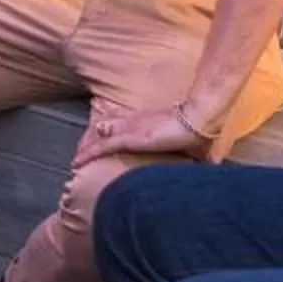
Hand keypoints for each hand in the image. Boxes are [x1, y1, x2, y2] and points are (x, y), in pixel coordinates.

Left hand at [75, 103, 219, 170]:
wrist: (200, 119)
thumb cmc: (199, 129)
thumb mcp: (190, 140)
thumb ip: (192, 149)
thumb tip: (207, 161)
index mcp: (144, 120)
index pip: (117, 123)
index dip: (105, 132)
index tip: (96, 139)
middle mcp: (132, 121)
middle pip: (102, 127)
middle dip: (89, 140)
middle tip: (78, 152)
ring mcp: (130, 128)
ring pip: (98, 137)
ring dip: (85, 148)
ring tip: (74, 160)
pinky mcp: (131, 138)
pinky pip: (103, 146)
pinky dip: (89, 154)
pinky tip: (77, 162)